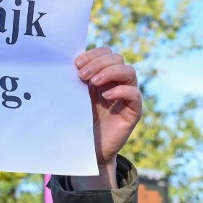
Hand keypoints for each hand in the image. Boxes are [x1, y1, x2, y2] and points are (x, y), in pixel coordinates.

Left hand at [75, 47, 141, 165]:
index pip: (107, 53)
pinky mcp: (134, 111)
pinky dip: (121, 91)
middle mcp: (118, 83)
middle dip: (98, 63)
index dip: (94, 54)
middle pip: (117, 59)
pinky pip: (134, 94)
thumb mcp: (77, 97)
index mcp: (104, 76)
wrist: (88, 149)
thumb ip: (78, 80)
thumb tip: (69, 62)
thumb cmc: (80, 122)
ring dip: (110, 72)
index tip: (77, 63)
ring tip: (93, 82)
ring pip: (129, 71)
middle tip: (82, 75)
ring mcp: (128, 95)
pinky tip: (106, 96)